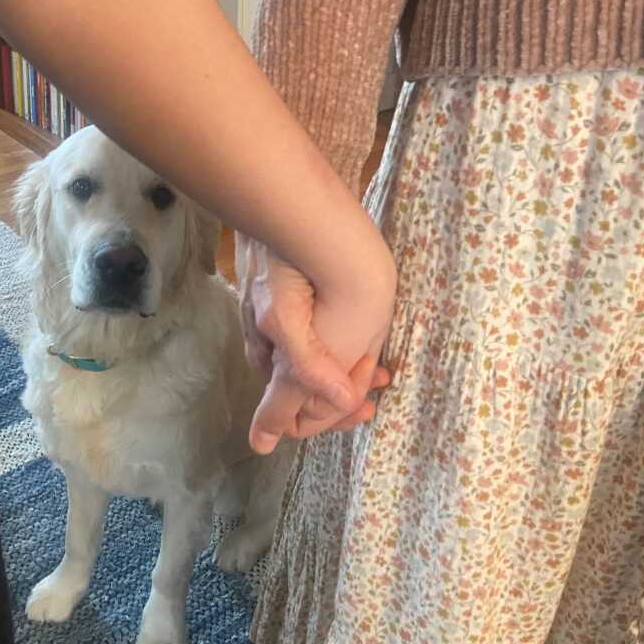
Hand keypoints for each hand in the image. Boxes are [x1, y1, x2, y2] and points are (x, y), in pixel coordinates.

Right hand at [236, 233, 395, 452]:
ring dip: (346, 371)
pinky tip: (364, 335)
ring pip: (312, 364)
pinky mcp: (287, 293)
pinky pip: (314, 334)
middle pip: (303, 392)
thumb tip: (264, 441)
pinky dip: (342, 344)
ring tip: (378, 364)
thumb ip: (291, 382)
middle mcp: (269, 344)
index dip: (329, 420)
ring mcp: (276, 318)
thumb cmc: (306, 265)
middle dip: (341, 397)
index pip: (290, 417)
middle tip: (378, 382)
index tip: (363, 407)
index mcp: (273, 357)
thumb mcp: (292, 326)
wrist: (303, 202)